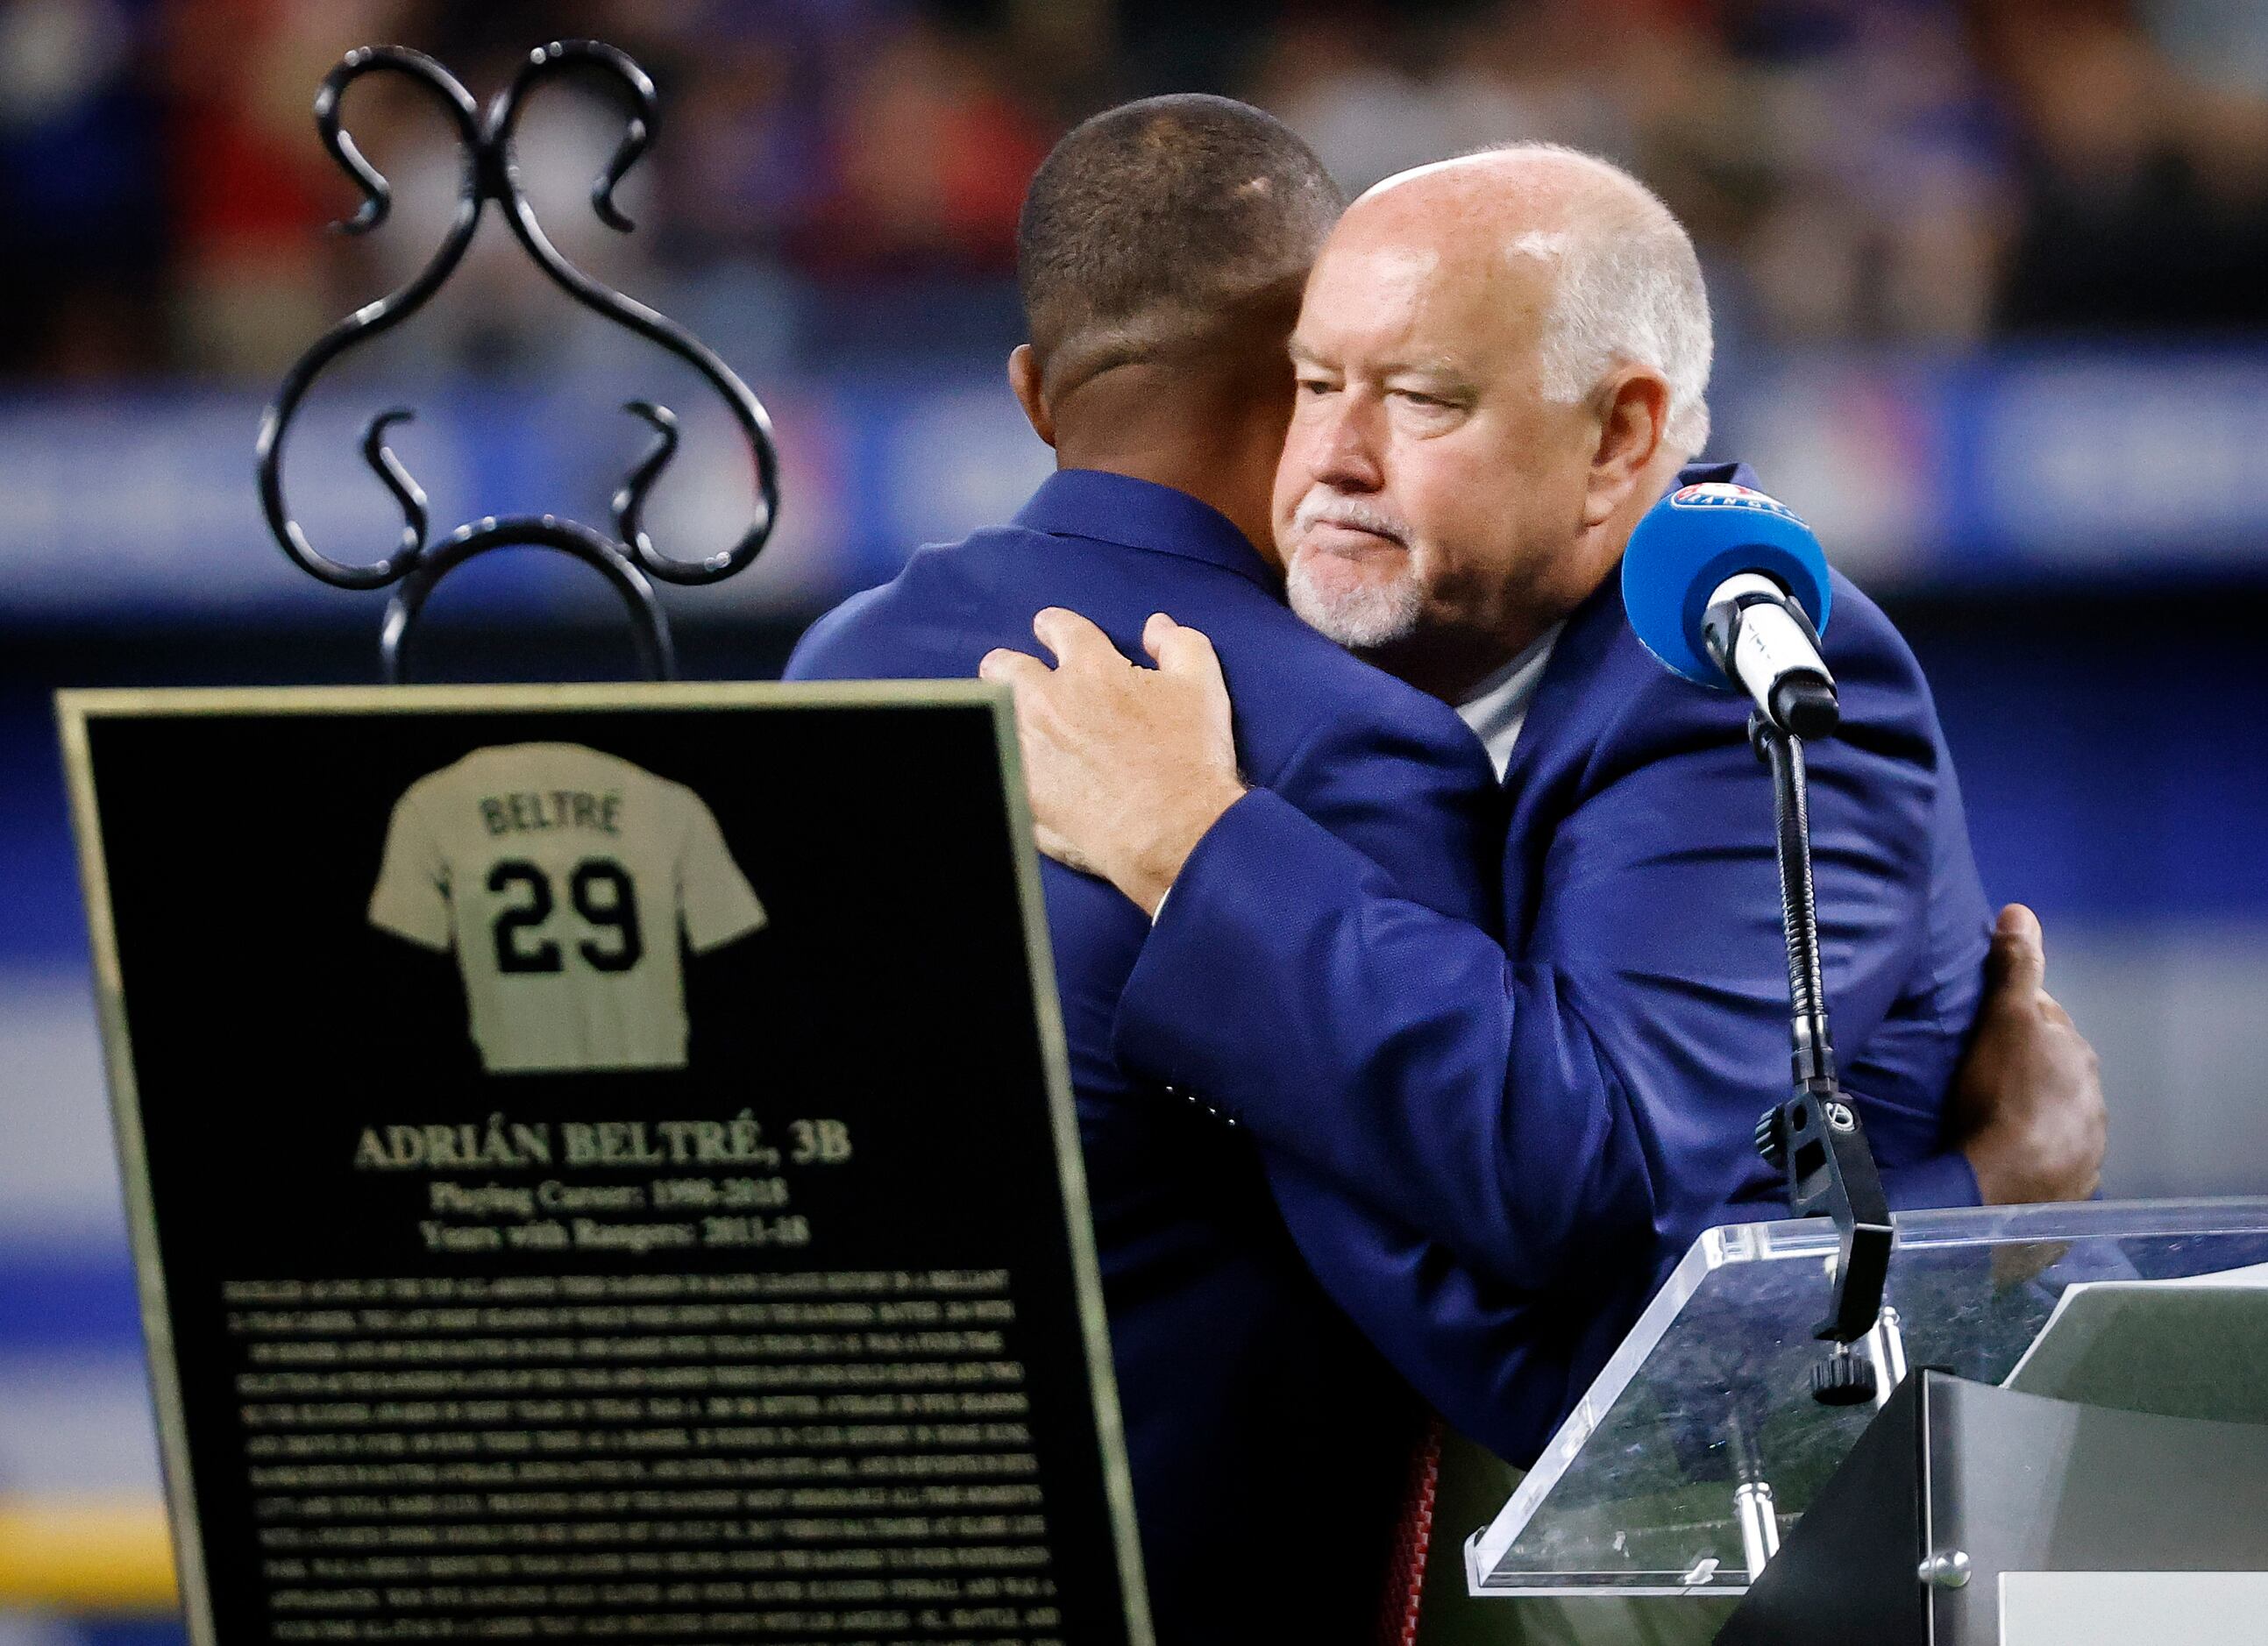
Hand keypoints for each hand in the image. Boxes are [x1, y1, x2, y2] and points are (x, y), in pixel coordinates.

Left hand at [979, 609, 1246, 913]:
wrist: (1175, 832)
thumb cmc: (1191, 758)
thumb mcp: (1202, 686)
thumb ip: (1177, 643)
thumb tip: (1156, 627)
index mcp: (1091, 668)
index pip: (1058, 628)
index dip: (1052, 626)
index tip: (1049, 630)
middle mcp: (1047, 701)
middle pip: (1004, 667)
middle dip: (1009, 666)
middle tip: (1018, 675)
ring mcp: (1028, 748)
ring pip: (994, 715)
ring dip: (1006, 713)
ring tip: (1019, 722)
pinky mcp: (1021, 791)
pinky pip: (999, 761)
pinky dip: (1006, 758)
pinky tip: (1018, 764)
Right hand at [1952, 904, 2107, 1204]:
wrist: (2004, 1183)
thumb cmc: (2000, 1094)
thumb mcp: (2003, 1020)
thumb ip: (2014, 969)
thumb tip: (2021, 911)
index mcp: (2077, 1054)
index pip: (2045, 1019)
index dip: (2011, 1017)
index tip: (1978, 1029)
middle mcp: (2092, 1097)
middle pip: (2053, 1069)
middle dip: (2026, 1066)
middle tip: (1978, 1075)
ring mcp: (2086, 1145)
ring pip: (2055, 1114)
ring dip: (2031, 1112)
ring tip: (1989, 1120)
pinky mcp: (2073, 1185)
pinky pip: (2052, 1159)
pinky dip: (2034, 1153)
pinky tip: (2006, 1157)